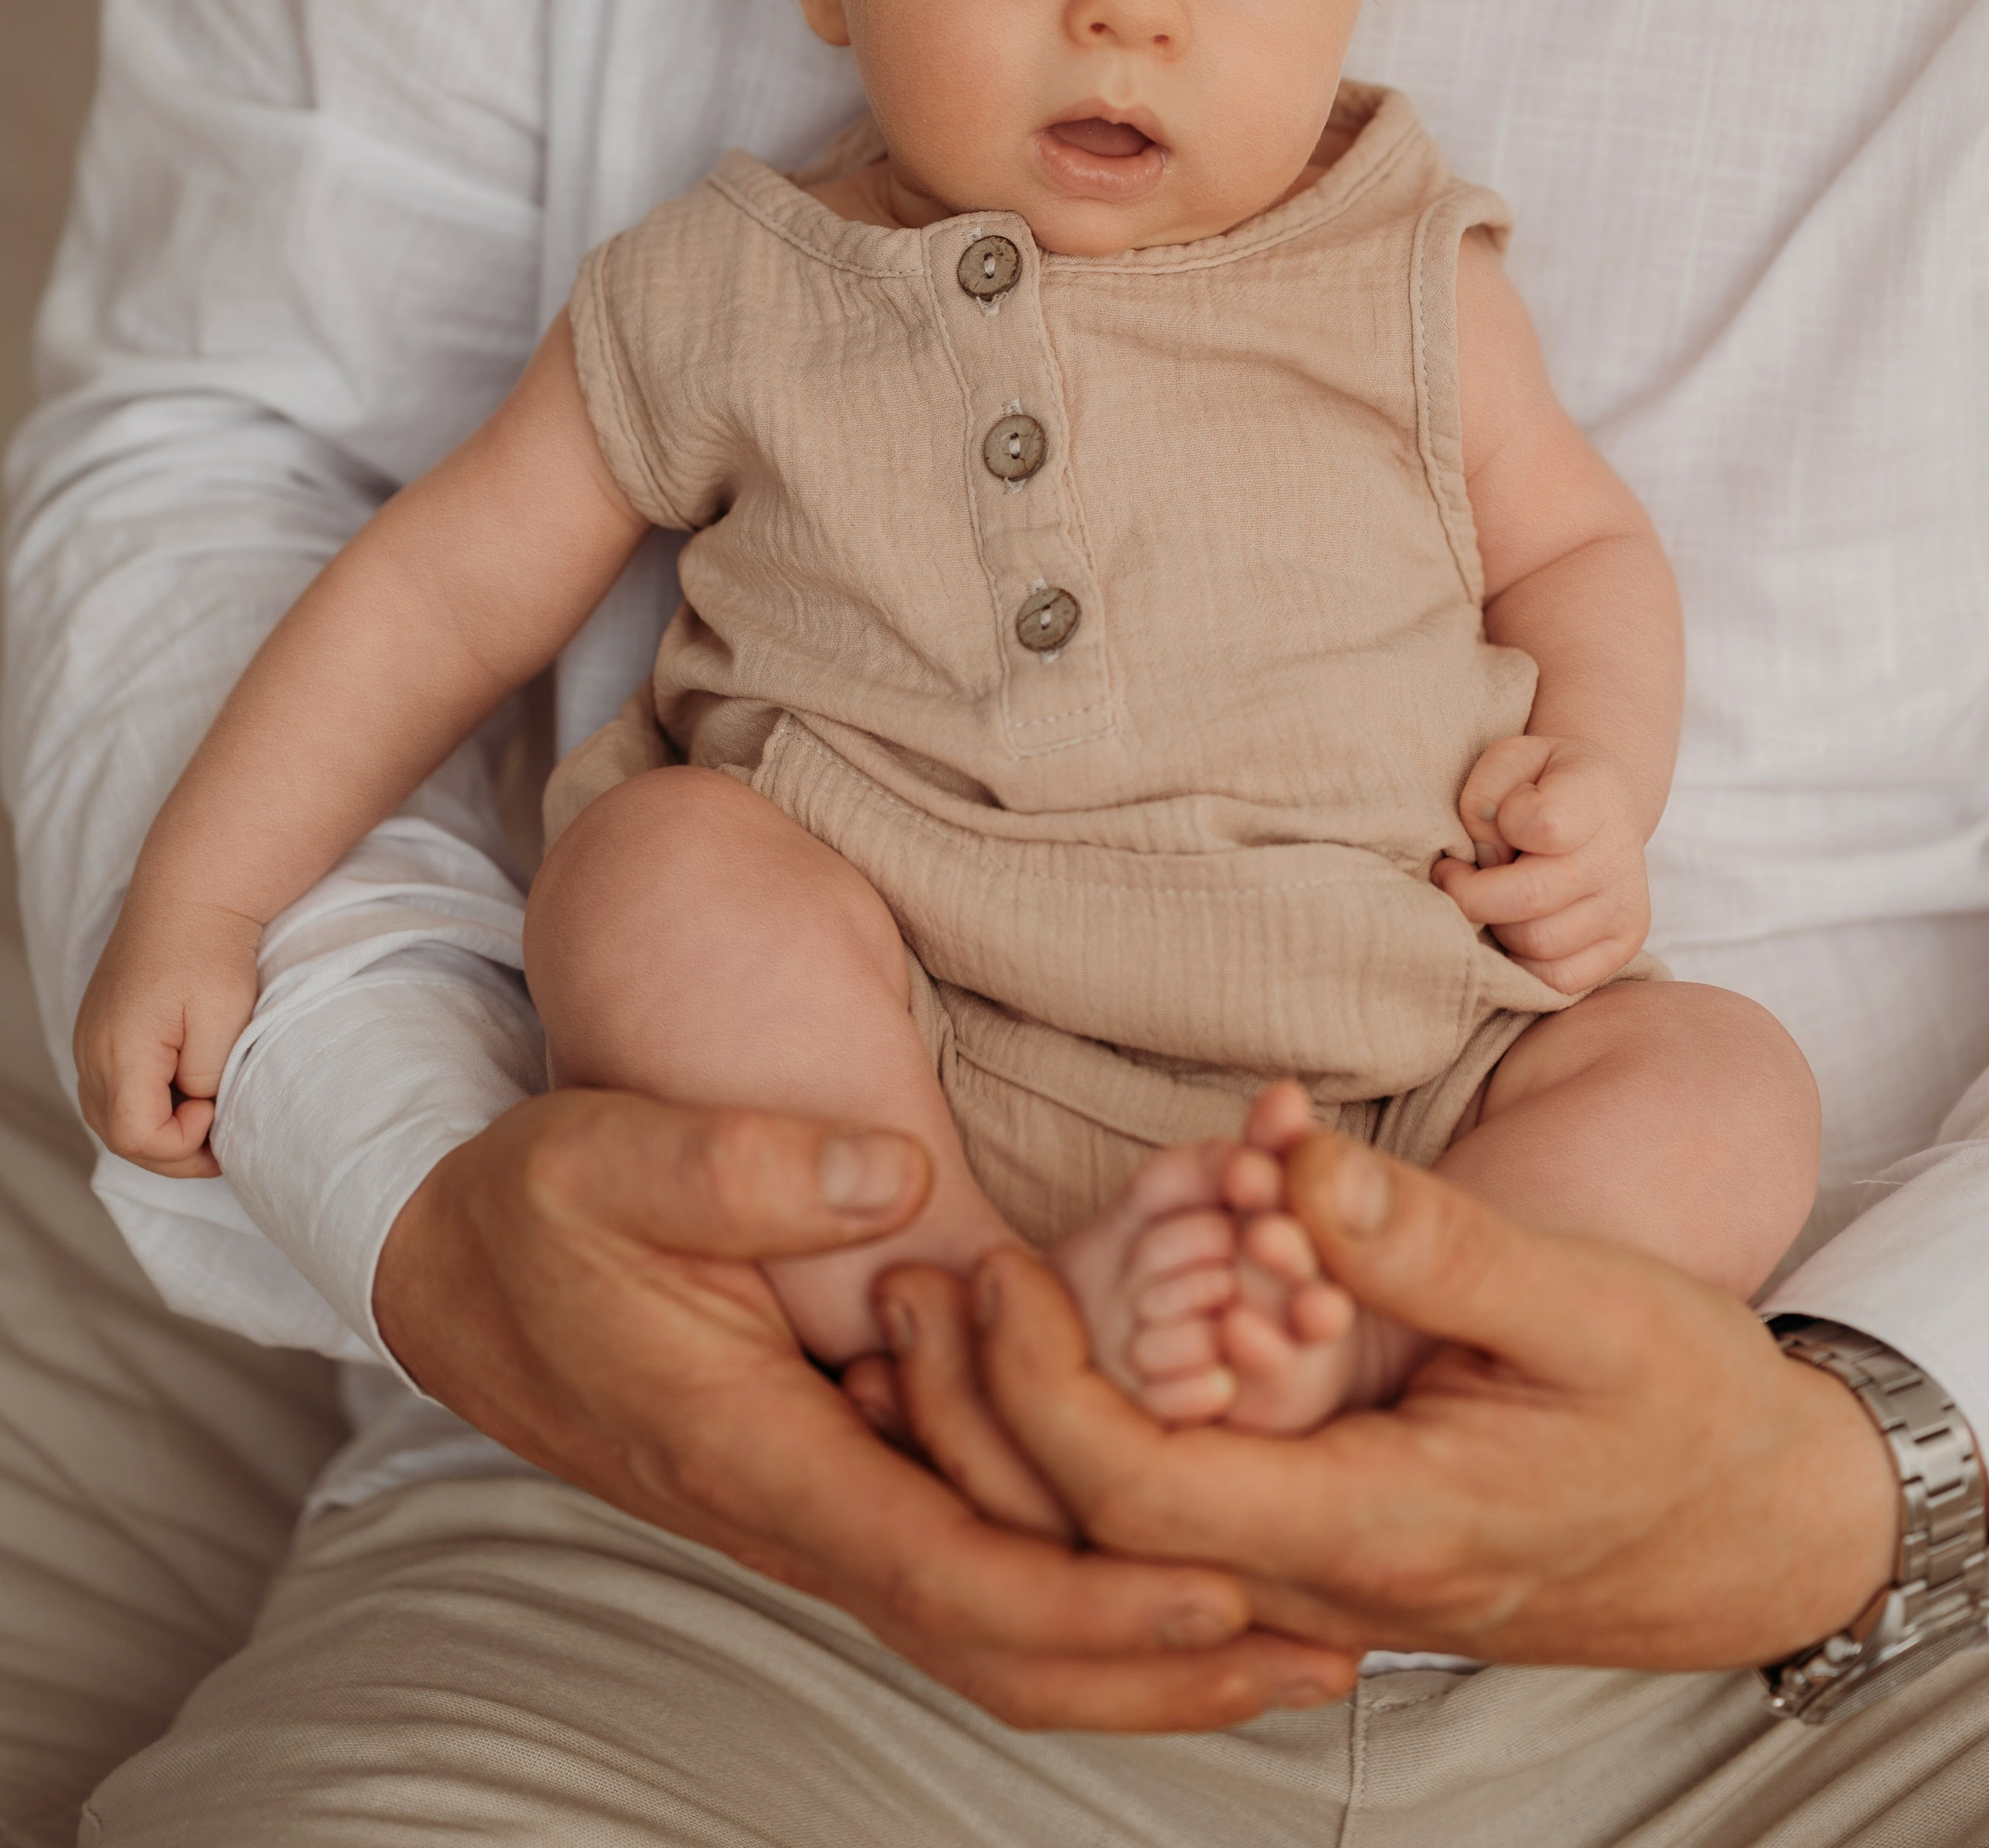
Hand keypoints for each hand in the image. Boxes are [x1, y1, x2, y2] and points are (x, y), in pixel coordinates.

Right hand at [73, 895, 261, 1175]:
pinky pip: (109, 1089)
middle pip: (117, 1136)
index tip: (217, 1111)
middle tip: (219, 1135)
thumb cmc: (212, 951)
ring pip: (109, 1117)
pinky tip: (182, 1091)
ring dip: (156, 1129)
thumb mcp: (224, 1021)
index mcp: (120, 1051)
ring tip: (204, 1115)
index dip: (181, 1144)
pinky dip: (143, 1103)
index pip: (136, 1137)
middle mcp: (91, 1051)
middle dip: (171, 1150)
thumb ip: (205, 1079)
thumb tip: (194, 1109)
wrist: (189, 896)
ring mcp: (88, 1041)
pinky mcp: (97, 1032)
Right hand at [371, 1089, 1354, 1730]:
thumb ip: (753, 1168)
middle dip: (1156, 1664)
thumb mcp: (615, 1156)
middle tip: (1321, 1656)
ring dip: (1134, 1651)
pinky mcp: (834, 1484)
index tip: (1222, 1583)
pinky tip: (1165, 1571)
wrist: (457, 1268)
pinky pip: (967, 1574)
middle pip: (993, 1642)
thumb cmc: (539, 1205)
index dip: (1089, 1591)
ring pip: (988, 1630)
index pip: (946, 1562)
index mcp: (753, 1447)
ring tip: (1285, 1644)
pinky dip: (1075, 1597)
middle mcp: (796, 1511)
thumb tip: (898, 1184)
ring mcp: (817, 1510)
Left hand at [880, 1129, 1900, 1673]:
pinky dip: (1083, 1453)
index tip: (991, 1269)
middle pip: (1087, 1545)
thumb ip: (1431, 1243)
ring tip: (927, 1321)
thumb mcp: (1584, 1303)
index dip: (1038, 1389)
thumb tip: (1296, 1165)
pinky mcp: (1317, 1557)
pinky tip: (1028, 1369)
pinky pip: (1168, 1530)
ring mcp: (1316, 1587)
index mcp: (1379, 1528)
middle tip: (903, 1288)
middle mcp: (1324, 1585)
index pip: (1138, 1498)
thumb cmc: (1680, 1408)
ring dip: (1012, 1443)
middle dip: (977, 1422)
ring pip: (1113, 1554)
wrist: (1754, 1527)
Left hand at [1435, 734, 1650, 992]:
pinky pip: (1559, 981)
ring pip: (1537, 944)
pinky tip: (1513, 927)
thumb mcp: (1508, 757)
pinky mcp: (1623, 946)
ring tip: (1494, 898)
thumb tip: (1486, 856)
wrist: (1601, 801)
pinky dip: (1522, 963)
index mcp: (1594, 797)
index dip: (1496, 826)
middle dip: (1472, 893)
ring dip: (1497, 926)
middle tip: (1456, 875)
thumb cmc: (1540, 782)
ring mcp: (1626, 907)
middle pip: (1530, 898)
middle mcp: (1618, 857)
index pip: (1542, 825)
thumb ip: (1485, 793)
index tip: (1485, 825)